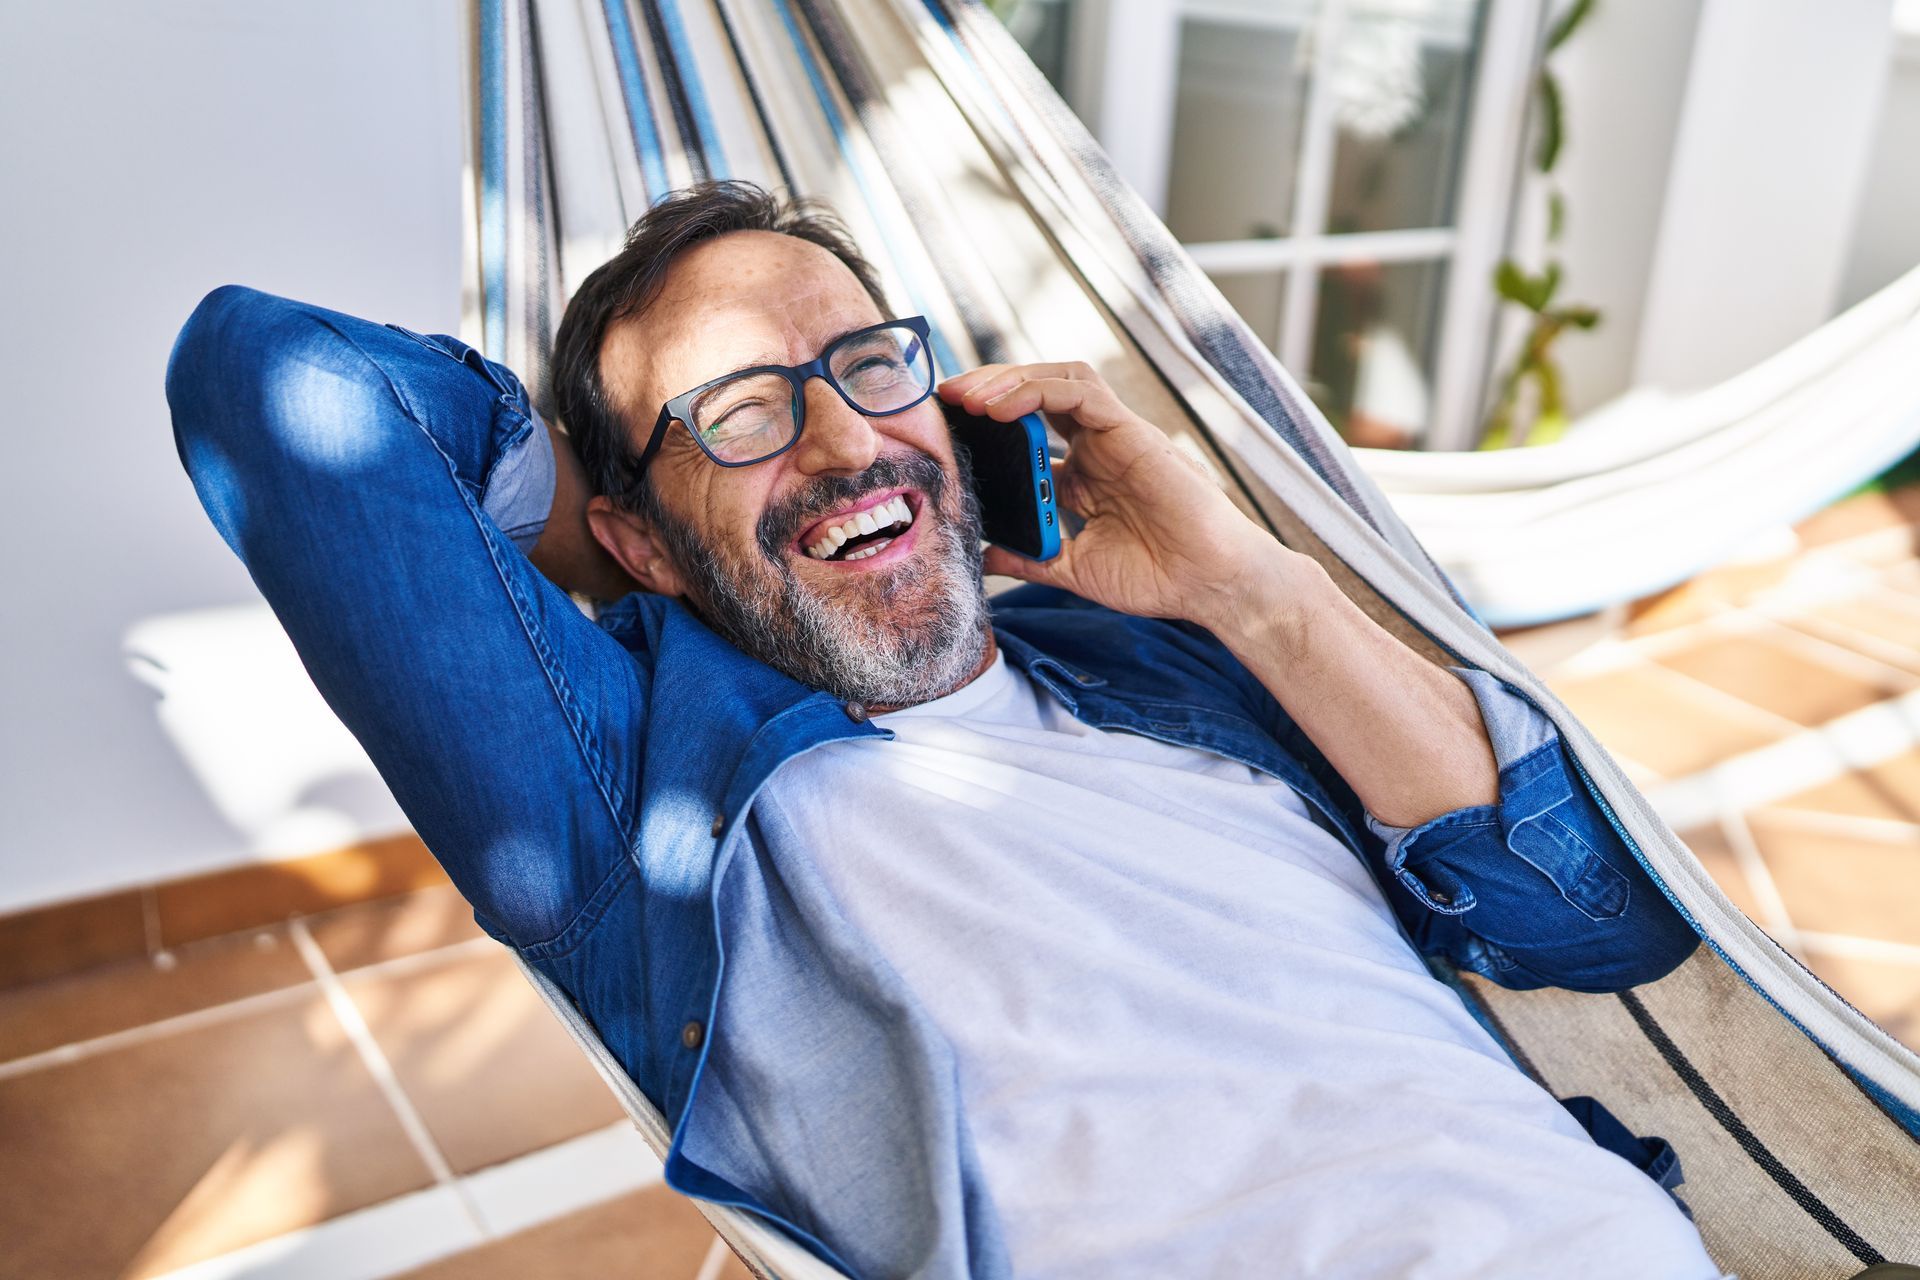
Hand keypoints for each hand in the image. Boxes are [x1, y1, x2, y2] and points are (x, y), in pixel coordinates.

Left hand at [939, 361, 1301, 629]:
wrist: (1209, 586)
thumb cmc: (1156, 577)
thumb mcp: (1072, 569)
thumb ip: (1029, 557)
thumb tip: (980, 555)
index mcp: (1085, 474)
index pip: (1029, 430)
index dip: (987, 423)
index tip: (946, 429)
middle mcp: (1098, 447)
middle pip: (1037, 394)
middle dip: (988, 390)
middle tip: (944, 398)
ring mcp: (1116, 435)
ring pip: (1057, 380)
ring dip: (1008, 381)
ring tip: (967, 398)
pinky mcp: (1132, 432)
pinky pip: (1081, 392)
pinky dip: (1036, 391)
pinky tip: (1001, 408)